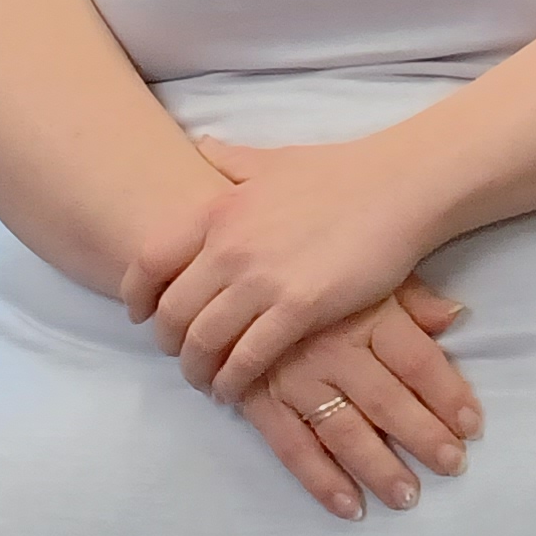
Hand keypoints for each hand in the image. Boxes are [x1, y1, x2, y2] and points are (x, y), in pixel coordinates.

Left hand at [125, 133, 448, 399]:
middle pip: (172, 313)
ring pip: (203, 343)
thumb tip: (201, 146)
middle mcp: (229, 246)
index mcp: (218, 210)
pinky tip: (236, 389)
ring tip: (207, 380)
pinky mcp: (298, 308)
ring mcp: (262, 279)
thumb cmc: (340, 172)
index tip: (141, 316)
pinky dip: (233, 381)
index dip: (136, 297)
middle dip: (169, 344)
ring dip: (197, 370)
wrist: (399, 186)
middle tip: (181, 356)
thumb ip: (231, 160)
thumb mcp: (274, 159)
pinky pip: (247, 359)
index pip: (148, 262)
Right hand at [233, 281, 483, 519]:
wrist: (235, 273)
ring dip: (379, 469)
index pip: (417, 361)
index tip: (473, 426)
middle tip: (453, 467)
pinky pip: (293, 448)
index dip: (449, 395)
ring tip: (407, 497)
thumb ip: (413, 298)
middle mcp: (333, 348)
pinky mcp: (259, 400)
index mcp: (367, 313)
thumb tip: (457, 316)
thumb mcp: (369, 273)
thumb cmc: (316, 274)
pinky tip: (349, 506)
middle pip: (387, 401)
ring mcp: (294, 378)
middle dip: (423, 438)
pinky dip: (321, 481)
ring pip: (345, 431)